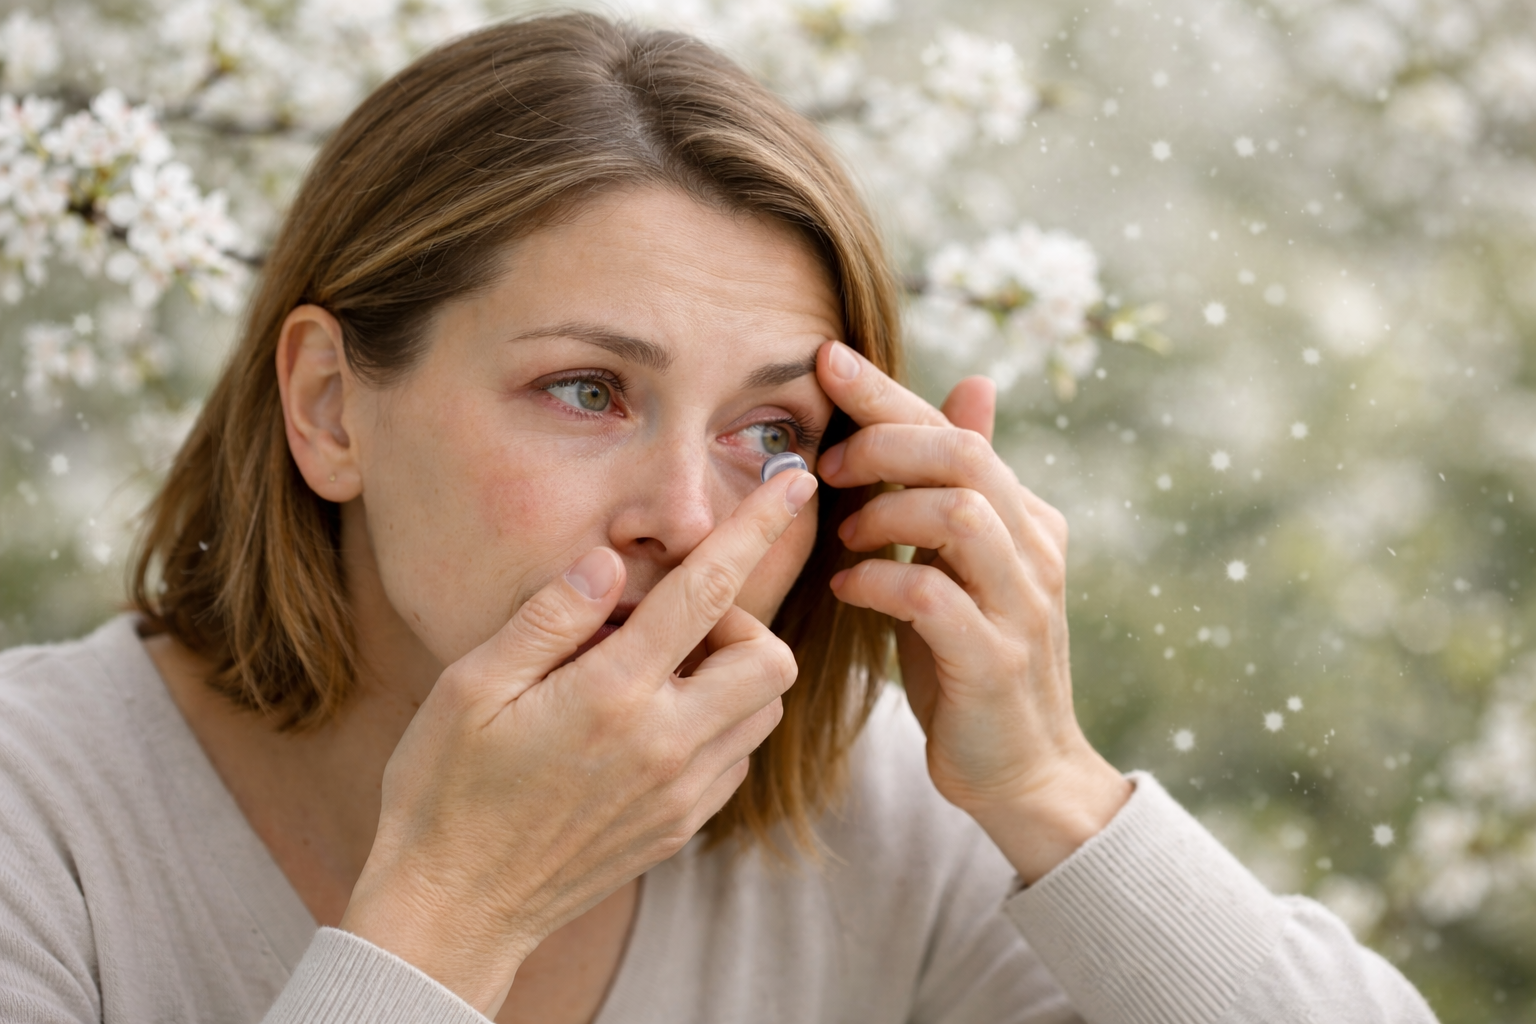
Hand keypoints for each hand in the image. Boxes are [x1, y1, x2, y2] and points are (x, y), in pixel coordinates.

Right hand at [340, 467, 818, 1014]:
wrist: (454, 910)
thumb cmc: (446, 790)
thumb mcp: (469, 687)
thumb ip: (550, 617)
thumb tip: (611, 561)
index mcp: (611, 697)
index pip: (707, 593)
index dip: (755, 528)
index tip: (795, 483)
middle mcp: (665, 746)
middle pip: (772, 659)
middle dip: (742, 623)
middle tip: (671, 625)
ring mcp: (681, 794)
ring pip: (764, 711)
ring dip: (735, 674)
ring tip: (661, 670)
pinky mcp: (682, 827)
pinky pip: (737, 758)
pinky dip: (720, 723)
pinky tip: (658, 721)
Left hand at [815, 340, 1129, 883]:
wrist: (1022, 769)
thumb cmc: (972, 658)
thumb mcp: (963, 564)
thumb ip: (958, 484)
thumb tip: (972, 385)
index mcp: (1025, 517)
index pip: (956, 429)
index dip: (887, 393)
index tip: (823, 357)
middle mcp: (1035, 549)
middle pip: (962, 456)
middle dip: (881, 444)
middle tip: (825, 464)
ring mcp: (1021, 605)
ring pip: (958, 515)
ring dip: (883, 513)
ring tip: (842, 534)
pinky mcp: (994, 660)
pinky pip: (931, 595)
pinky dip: (878, 581)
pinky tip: (847, 588)